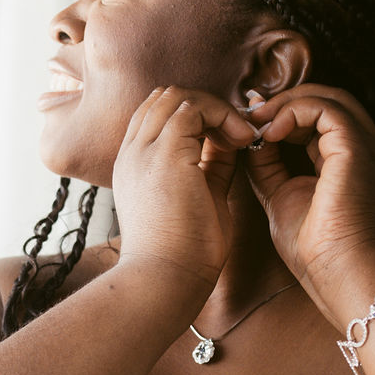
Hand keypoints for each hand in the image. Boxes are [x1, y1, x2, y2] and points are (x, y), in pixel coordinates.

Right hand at [113, 86, 260, 298]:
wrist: (166, 279)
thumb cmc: (184, 254)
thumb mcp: (199, 197)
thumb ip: (210, 166)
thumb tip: (231, 142)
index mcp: (134, 166)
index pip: (159, 116)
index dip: (197, 117)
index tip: (229, 139)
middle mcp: (132, 152)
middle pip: (165, 98)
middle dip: (207, 106)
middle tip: (239, 133)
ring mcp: (143, 150)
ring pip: (177, 96)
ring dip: (216, 108)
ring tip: (243, 136)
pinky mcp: (162, 153)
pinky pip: (193, 108)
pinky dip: (223, 116)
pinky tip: (242, 140)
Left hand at [242, 85, 374, 319]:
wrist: (340, 273)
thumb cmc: (317, 250)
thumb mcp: (282, 197)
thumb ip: (269, 168)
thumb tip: (251, 141)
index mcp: (350, 161)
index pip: (320, 118)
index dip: (286, 113)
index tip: (253, 121)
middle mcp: (363, 148)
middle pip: (327, 100)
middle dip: (285, 101)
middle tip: (251, 114)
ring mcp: (365, 146)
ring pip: (328, 98)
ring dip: (287, 104)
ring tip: (257, 122)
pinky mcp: (355, 148)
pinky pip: (325, 109)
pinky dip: (294, 112)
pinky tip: (271, 133)